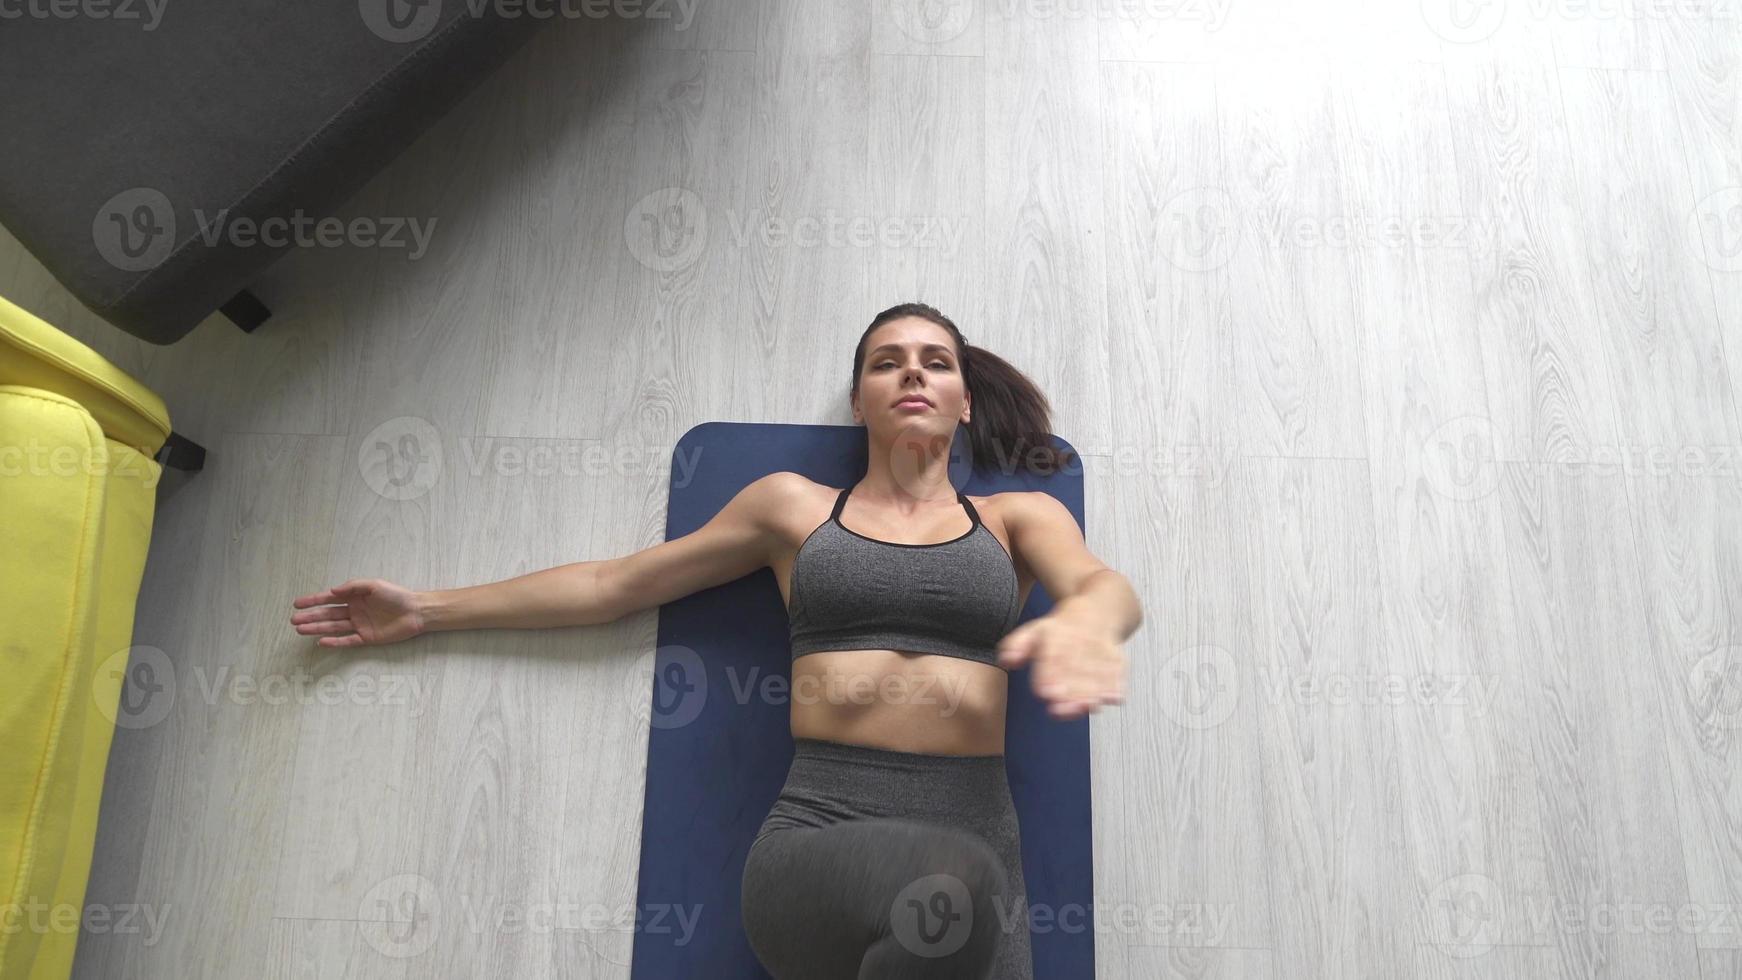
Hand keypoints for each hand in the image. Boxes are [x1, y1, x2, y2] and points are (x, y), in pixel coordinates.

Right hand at [290, 578, 426, 647]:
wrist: (416, 611)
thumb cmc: (397, 595)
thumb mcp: (374, 585)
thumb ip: (353, 586)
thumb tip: (332, 590)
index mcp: (355, 597)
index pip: (329, 599)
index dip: (313, 601)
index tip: (297, 604)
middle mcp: (354, 611)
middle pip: (328, 614)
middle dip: (311, 617)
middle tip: (294, 620)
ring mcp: (359, 625)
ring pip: (334, 627)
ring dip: (317, 629)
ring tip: (301, 630)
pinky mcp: (367, 638)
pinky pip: (347, 641)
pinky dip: (335, 642)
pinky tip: (321, 642)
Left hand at [996, 611, 1126, 718]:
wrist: (1098, 612)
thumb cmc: (1062, 629)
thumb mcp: (1034, 632)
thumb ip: (1017, 646)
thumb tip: (1006, 659)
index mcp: (1056, 635)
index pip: (1052, 656)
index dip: (1048, 675)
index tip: (1045, 692)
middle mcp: (1079, 641)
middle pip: (1075, 668)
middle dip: (1069, 690)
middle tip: (1062, 709)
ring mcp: (1100, 648)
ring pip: (1097, 671)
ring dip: (1093, 691)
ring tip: (1087, 708)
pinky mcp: (1116, 655)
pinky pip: (1118, 669)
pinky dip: (1117, 683)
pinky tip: (1114, 698)